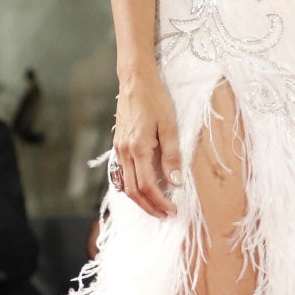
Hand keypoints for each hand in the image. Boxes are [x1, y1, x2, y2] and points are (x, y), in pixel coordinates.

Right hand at [113, 72, 182, 217]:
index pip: (147, 186)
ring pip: (124, 185)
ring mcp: (118, 149)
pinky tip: (143, 190)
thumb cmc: (155, 99)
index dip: (160, 202)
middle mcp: (124, 152)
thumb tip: (176, 182)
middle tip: (166, 215)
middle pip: (133, 191)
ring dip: (140, 200)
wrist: (135, 80)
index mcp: (138, 148)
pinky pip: (121, 174)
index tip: (173, 211)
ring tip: (157, 207)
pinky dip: (132, 187)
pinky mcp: (118, 145)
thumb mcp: (169, 125)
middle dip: (150, 207)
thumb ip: (171, 155)